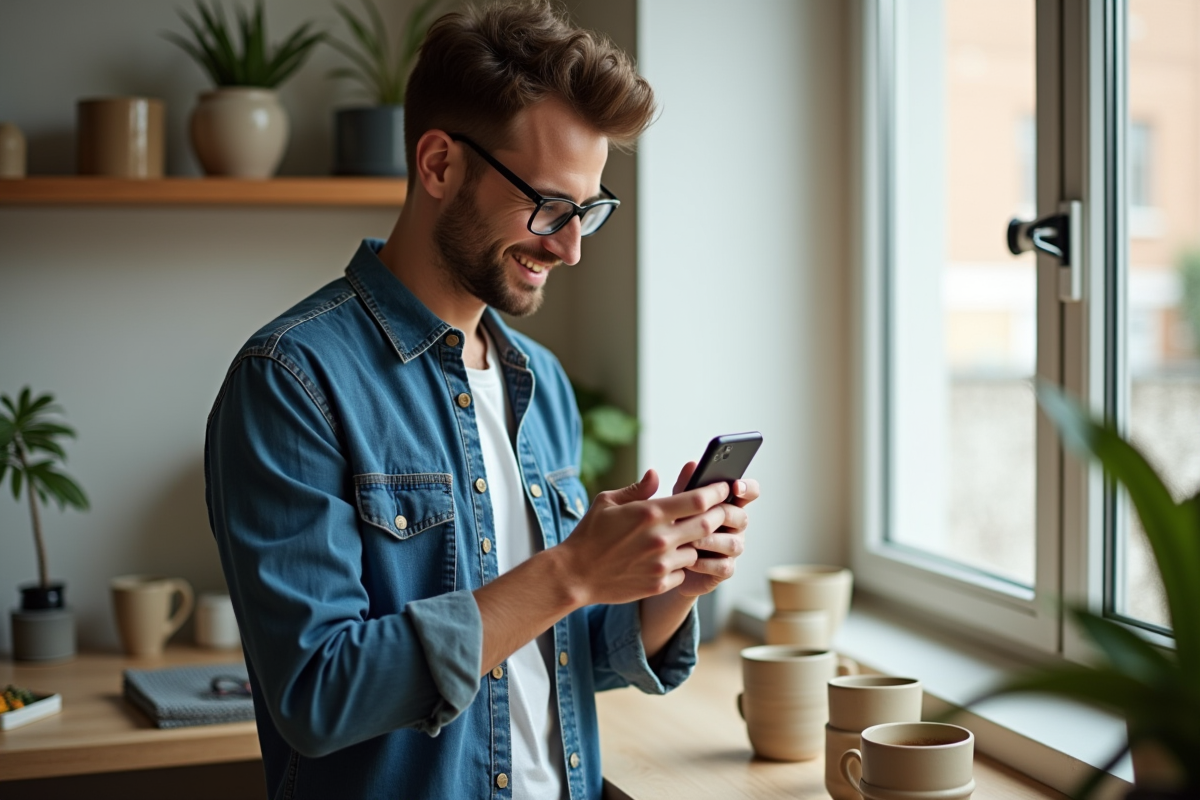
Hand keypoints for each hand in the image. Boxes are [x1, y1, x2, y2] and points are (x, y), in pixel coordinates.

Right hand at [555, 469, 731, 606]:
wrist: (575, 575)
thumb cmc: (589, 534)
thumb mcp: (607, 502)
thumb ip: (637, 489)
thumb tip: (656, 474)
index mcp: (650, 513)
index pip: (697, 500)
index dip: (716, 492)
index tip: (724, 487)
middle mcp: (660, 539)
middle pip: (707, 524)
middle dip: (718, 516)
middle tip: (720, 511)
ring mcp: (661, 564)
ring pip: (696, 551)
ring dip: (694, 543)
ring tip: (684, 538)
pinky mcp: (659, 584)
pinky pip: (682, 572)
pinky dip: (680, 565)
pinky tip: (668, 560)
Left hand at [669, 462, 759, 597]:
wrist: (662, 564)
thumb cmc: (672, 527)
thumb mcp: (675, 504)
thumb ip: (684, 486)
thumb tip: (692, 464)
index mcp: (728, 504)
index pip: (749, 492)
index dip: (747, 488)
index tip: (735, 486)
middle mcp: (735, 525)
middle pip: (741, 517)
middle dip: (721, 516)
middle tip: (701, 516)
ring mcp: (732, 548)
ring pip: (733, 543)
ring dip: (710, 541)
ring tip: (689, 541)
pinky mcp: (724, 570)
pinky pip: (724, 566)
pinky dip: (706, 563)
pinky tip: (689, 561)